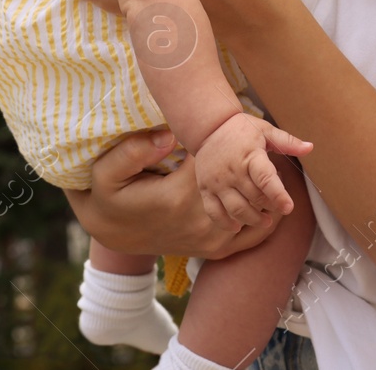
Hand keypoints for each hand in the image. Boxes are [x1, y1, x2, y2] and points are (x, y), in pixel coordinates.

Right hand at [62, 129, 281, 259]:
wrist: (114, 234)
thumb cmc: (113, 198)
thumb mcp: (108, 171)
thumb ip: (134, 150)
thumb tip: (168, 136)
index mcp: (180, 195)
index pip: (220, 159)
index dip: (229, 139)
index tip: (229, 126)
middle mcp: (202, 220)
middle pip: (246, 185)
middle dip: (253, 162)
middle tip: (257, 140)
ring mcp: (212, 239)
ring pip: (258, 210)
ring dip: (265, 188)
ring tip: (266, 166)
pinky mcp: (217, 250)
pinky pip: (256, 236)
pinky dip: (268, 215)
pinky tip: (267, 196)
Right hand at [192, 112, 313, 230]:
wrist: (209, 127)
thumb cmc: (241, 129)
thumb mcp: (266, 131)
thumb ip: (288, 142)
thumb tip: (310, 147)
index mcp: (250, 155)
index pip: (265, 179)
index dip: (278, 195)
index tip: (289, 207)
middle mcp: (233, 171)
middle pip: (254, 197)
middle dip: (269, 207)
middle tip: (278, 210)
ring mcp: (217, 182)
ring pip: (236, 209)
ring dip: (252, 219)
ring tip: (265, 221)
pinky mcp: (205, 188)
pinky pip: (214, 212)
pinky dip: (225, 223)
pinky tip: (237, 226)